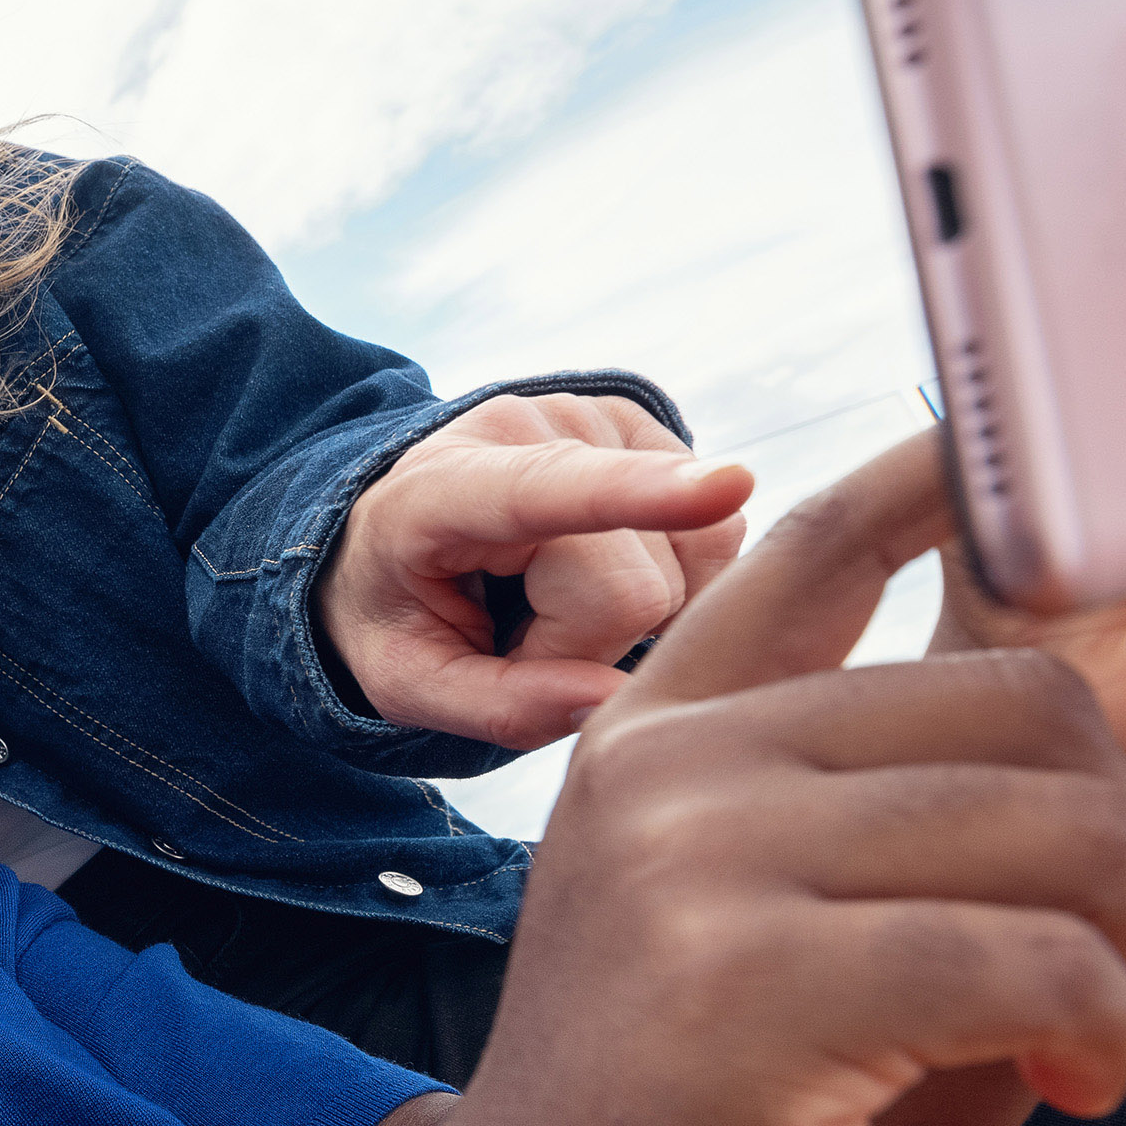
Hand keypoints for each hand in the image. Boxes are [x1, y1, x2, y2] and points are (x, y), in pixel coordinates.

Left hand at [317, 392, 754, 744]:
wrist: (397, 522)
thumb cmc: (398, 607)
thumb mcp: (403, 682)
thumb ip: (497, 705)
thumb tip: (611, 698)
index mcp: (445, 489)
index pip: (550, 491)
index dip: (640, 494)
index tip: (727, 486)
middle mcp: (535, 429)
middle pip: (632, 593)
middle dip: (587, 646)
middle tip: (524, 632)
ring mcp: (603, 419)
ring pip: (689, 567)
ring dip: (633, 615)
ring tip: (557, 593)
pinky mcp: (655, 429)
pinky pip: (717, 537)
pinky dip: (671, 581)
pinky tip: (603, 570)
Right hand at [432, 435, 1125, 1125]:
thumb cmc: (681, 1125)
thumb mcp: (741, 924)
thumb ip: (881, 823)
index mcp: (655, 735)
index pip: (807, 551)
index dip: (933, 479)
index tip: (1017, 471)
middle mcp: (668, 772)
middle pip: (1022, 702)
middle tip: (1107, 967)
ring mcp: (700, 872)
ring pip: (1061, 827)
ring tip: (1091, 1035)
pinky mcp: (757, 993)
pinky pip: (1037, 958)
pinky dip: (1101, 1027)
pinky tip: (1067, 1081)